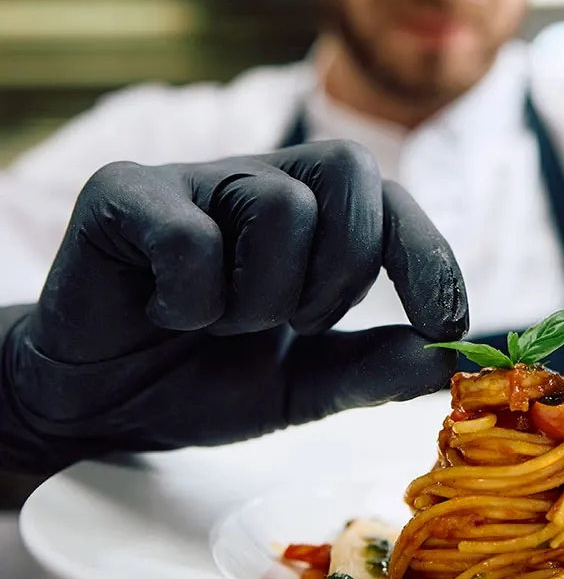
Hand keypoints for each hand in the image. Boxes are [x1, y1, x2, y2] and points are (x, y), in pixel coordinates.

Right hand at [0, 143, 467, 471]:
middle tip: (295, 324)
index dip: (428, 256)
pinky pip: (193, 237)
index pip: (389, 202)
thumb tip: (444, 361)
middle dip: (341, 271)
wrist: (99, 406)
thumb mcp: (304, 386)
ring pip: (280, 207)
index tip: (450, 325)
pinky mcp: (125, 193)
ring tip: (217, 323)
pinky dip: (191, 299)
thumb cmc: (203, 378)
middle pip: (350, 172)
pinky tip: (162, 312)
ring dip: (260, 299)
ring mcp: (193, 178)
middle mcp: (259, 180)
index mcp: (311, 214)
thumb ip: (370, 369)